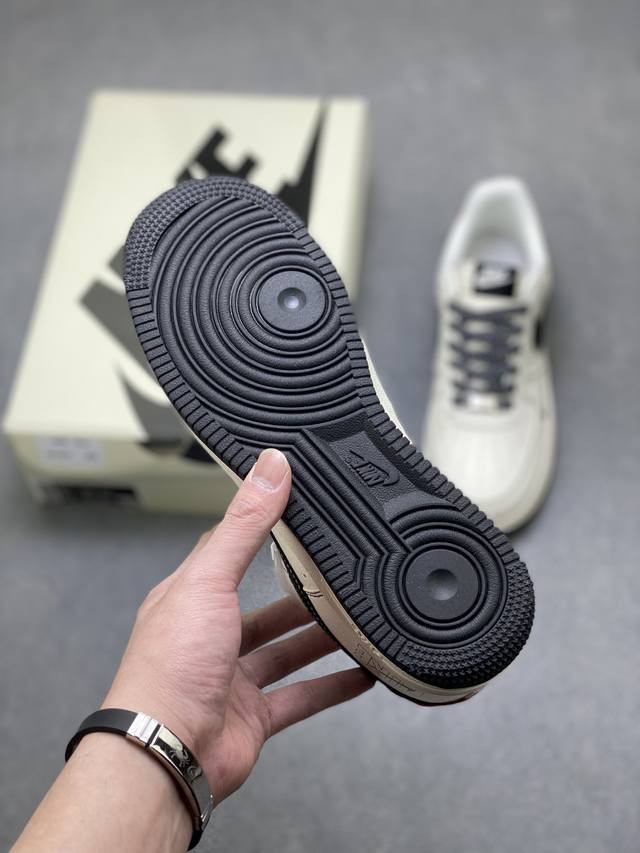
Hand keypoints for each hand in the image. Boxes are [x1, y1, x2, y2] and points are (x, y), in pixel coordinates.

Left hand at [104, 448, 373, 802]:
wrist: (164, 753)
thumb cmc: (170, 667)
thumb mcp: (209, 581)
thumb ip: (244, 526)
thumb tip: (269, 467)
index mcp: (190, 599)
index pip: (227, 552)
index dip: (259, 530)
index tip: (293, 512)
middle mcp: (209, 637)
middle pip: (263, 607)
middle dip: (299, 594)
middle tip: (337, 574)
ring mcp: (232, 678)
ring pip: (286, 651)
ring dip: (320, 638)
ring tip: (357, 619)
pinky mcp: (253, 717)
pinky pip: (302, 697)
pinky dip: (332, 686)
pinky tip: (361, 674)